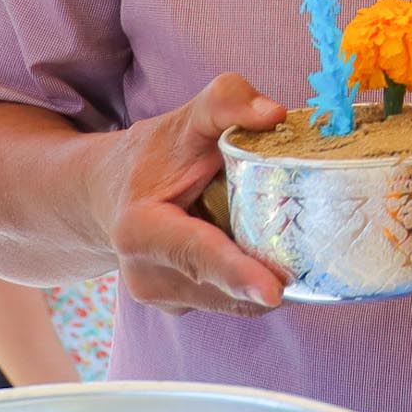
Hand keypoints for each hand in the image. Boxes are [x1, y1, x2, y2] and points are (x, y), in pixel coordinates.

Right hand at [106, 74, 289, 314]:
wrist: (107, 193)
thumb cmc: (153, 156)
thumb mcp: (186, 120)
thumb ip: (226, 102)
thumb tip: (275, 114)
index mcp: (140, 229)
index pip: (195, 252)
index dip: (236, 272)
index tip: (273, 292)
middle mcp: (146, 275)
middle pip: (226, 284)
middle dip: (268, 270)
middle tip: (304, 241)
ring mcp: (161, 299)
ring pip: (235, 300)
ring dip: (261, 275)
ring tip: (261, 232)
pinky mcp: (178, 309)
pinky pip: (231, 303)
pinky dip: (250, 281)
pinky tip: (247, 248)